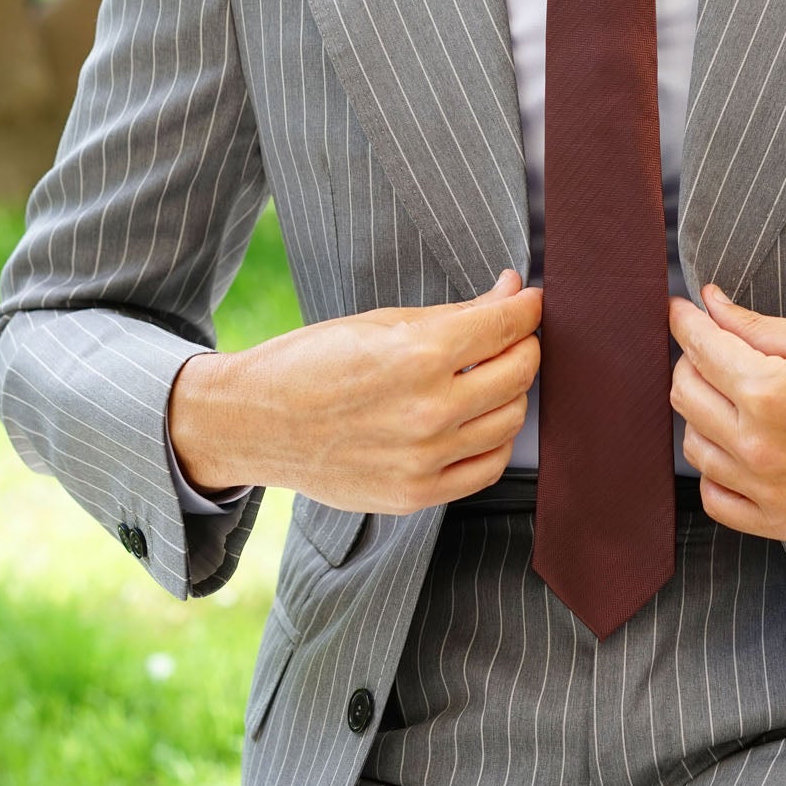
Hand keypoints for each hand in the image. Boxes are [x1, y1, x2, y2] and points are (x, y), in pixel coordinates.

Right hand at [169, 268, 540, 514]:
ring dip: (511, 393)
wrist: (255, 423)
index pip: (508, 326)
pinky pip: (488, 467)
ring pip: (511, 421)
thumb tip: (512, 291)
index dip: (528, 307)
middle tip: (510, 336)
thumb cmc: (313, 362)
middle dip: (524, 346)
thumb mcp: (382, 322)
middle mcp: (429, 411)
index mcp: (419, 355)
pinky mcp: (416, 494)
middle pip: (519, 373)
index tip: (530, 301)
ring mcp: (425, 459)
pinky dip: (495, 440)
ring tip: (488, 376)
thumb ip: (457, 312)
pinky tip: (477, 420)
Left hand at [666, 283, 785, 540]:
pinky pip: (716, 497)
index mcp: (771, 394)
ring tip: (737, 396)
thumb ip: (757, 327)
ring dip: (704, 414)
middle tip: (715, 348)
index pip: (700, 349)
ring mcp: (767, 492)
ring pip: (694, 445)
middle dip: (693, 362)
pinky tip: (740, 446)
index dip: (685, 322)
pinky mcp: (781, 523)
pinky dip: (717, 470)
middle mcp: (760, 447)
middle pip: (686, 395)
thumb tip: (709, 304)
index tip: (682, 310)